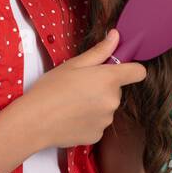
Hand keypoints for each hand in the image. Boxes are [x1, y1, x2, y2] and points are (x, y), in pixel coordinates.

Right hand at [21, 28, 146, 148]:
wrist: (34, 122)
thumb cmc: (50, 89)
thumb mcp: (73, 65)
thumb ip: (99, 51)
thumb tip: (116, 37)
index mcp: (109, 79)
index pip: (138, 72)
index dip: (130, 68)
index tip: (117, 68)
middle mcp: (113, 101)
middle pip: (117, 90)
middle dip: (103, 86)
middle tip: (80, 86)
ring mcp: (106, 120)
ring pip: (106, 107)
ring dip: (95, 104)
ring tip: (71, 103)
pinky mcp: (97, 136)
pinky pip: (98, 123)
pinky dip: (88, 120)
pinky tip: (70, 117)